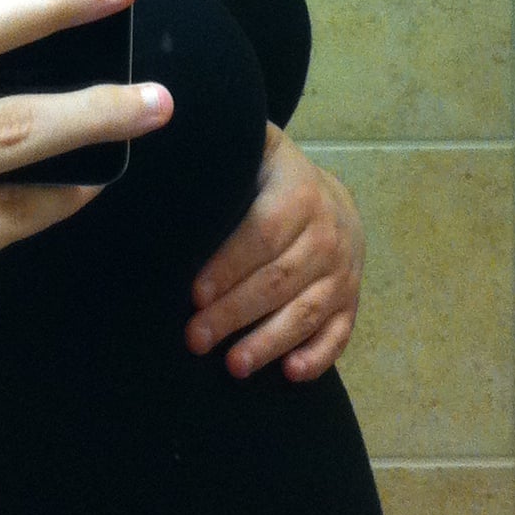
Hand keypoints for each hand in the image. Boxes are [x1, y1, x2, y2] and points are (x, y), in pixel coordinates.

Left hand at [184, 123, 362, 381]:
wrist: (327, 191)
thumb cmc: (268, 175)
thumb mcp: (251, 149)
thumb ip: (222, 150)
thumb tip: (163, 141)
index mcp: (299, 193)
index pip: (262, 234)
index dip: (228, 266)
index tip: (194, 294)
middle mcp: (328, 232)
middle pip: (280, 279)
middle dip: (235, 313)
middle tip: (195, 338)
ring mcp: (344, 269)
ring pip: (308, 311)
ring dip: (270, 341)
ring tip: (233, 365)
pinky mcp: (351, 299)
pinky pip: (339, 332)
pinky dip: (318, 355)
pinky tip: (290, 373)